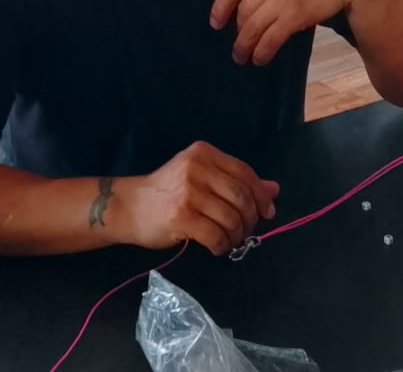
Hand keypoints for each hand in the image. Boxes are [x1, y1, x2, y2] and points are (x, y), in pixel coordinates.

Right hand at [117, 141, 280, 255]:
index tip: (267, 212)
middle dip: (250, 219)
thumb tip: (274, 190)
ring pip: (231, 218)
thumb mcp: (201, 179)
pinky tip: (216, 247)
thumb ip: (235, 182)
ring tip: (229, 241)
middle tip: (244, 232)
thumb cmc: (167, 193)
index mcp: (204, 154)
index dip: (261, 195)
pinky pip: (216, 235)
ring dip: (236, 236)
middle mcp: (197, 168)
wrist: (129, 207)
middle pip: (241, 197)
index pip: (245, 173)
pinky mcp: (181, 216)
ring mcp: (188, 192)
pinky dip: (222, 245)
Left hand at [210, 0, 378, 65]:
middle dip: (238, 33)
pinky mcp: (294, 15)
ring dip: (244, 48)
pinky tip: (260, 59)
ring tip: (243, 57)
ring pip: (251, 30)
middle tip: (238, 46)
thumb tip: (243, 0)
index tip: (215, 24)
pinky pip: (270, 39)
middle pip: (241, 13)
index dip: (219, 10)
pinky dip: (262, 52)